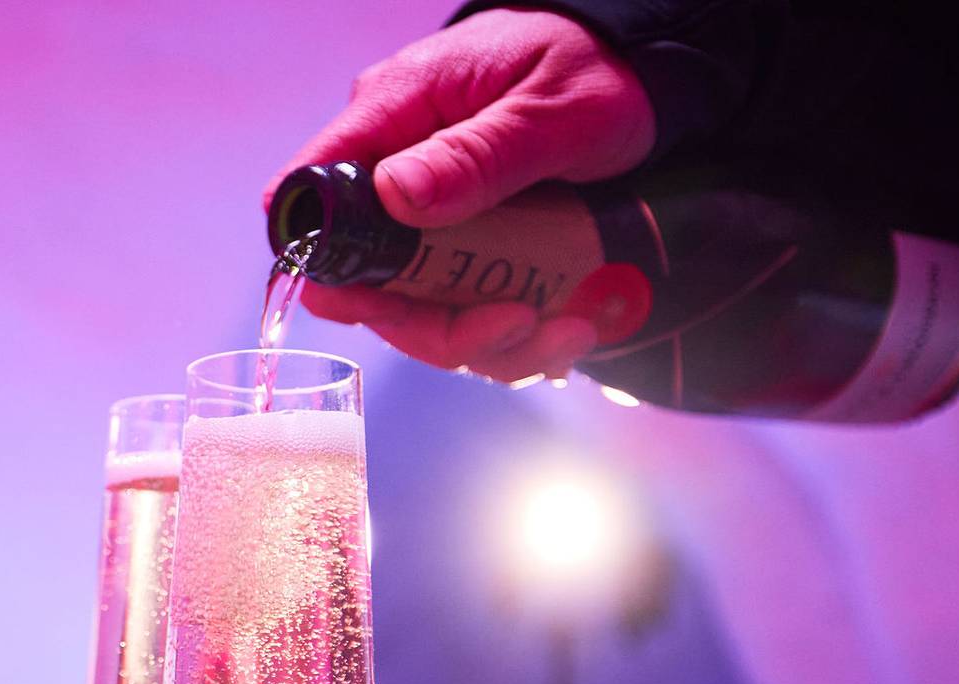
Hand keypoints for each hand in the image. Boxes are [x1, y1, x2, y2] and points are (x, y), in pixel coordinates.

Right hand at [268, 7, 655, 380]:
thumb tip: (394, 196)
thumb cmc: (597, 65)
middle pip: (370, 283)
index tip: (384, 307)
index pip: (313, 193)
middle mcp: (400, 173)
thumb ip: (475, 153)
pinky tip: (570, 323)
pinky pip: (468, 310)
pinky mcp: (469, 248)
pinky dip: (517, 336)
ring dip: (492, 343)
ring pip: (424, 312)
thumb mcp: (550, 108)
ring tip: (568, 330)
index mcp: (395, 114)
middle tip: (517, 325)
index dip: (325, 262)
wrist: (645, 70)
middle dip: (439, 327)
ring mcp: (433, 217)